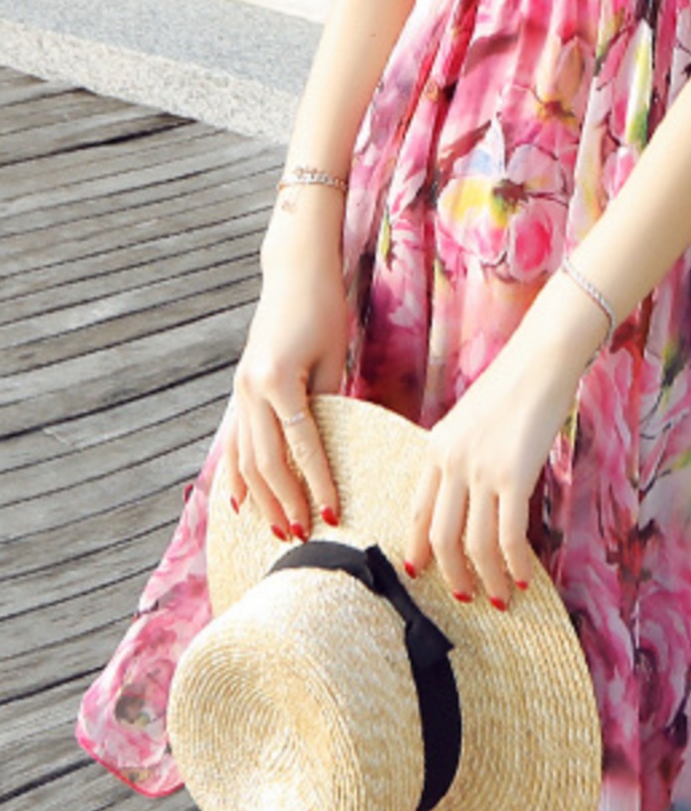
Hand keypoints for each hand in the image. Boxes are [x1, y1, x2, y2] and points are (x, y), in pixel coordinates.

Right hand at [226, 221, 347, 541]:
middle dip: (285, 501)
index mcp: (278, 380)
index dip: (318, 483)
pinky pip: (235, 442)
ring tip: (278, 528)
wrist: (293, 273)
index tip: (333, 514)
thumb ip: (329, 403)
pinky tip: (240, 503)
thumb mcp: (334, 357)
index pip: (302, 446)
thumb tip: (331, 450)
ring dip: (262, 497)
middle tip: (303, 536)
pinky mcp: (239, 390)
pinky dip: (237, 474)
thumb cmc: (325, 309)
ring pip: (246, 457)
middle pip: (266, 461)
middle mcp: (251, 388)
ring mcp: (239, 390)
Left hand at [406, 270, 608, 608]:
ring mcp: (481, 471)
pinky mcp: (514, 476)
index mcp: (436, 447)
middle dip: (451, 574)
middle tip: (463, 596)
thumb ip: (462, 454)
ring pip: (474, 543)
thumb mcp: (471, 419)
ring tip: (497, 598)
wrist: (541, 359)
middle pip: (440, 535)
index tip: (418, 571)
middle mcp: (451, 462)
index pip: (417, 509)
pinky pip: (509, 535)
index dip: (416, 546)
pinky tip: (523, 578)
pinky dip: (515, 564)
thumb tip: (469, 495)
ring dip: (486, 578)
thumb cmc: (514, 385)